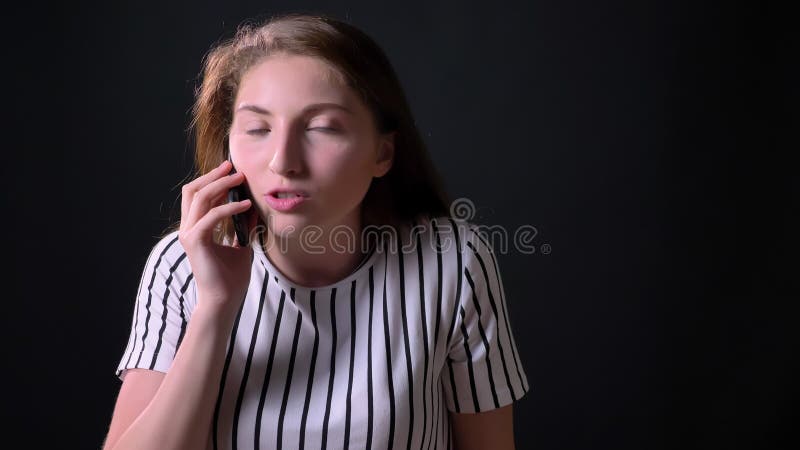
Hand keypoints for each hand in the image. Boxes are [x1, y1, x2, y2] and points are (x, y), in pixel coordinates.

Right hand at [179, 159, 257, 312]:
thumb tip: (253, 206)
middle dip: (213, 176)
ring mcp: (189, 234)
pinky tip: (247, 205)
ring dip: (221, 185)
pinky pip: (211, 217)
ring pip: (199, 198)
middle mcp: (188, 228)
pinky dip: (229, 208)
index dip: (213, 180)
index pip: (198, 195)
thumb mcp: (242, 244)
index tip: (231, 170)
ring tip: (240, 179)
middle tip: (233, 166)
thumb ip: (244, 225)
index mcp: (196, 228)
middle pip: (193, 190)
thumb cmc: (231, 277)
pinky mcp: (195, 242)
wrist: (225, 300)